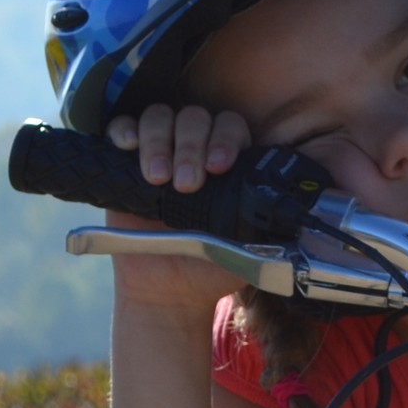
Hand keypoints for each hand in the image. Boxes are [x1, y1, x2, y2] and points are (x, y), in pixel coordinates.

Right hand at [100, 103, 253, 313]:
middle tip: (188, 184)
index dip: (226, 139)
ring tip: (159, 179)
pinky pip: (121, 127)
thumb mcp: (245, 247)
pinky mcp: (124, 161)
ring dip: (159, 142)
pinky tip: (128, 144)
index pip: (231, 127)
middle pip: (195, 118)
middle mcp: (195, 149)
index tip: (219, 167)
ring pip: (159, 117)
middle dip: (191, 147)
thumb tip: (286, 221)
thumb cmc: (211, 265)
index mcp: (229, 163)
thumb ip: (263, 229)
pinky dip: (124, 129)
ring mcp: (159, 150)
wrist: (170, 289)